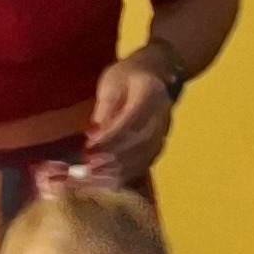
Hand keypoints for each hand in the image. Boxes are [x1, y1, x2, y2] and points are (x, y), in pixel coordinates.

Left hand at [80, 56, 173, 189]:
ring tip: (95, 175)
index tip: (90, 145)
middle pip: (141, 141)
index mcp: (150, 92)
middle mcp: (162, 113)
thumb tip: (95, 135)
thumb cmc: (128, 76)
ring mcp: (164, 130)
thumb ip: (105, 108)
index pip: (132, 118)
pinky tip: (107, 179)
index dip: (111, 135)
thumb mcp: (111, 83)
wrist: (155, 74)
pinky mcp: (160, 144)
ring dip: (119, 169)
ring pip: (145, 155)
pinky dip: (127, 174)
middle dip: (114, 156)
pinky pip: (146, 163)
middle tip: (89, 165)